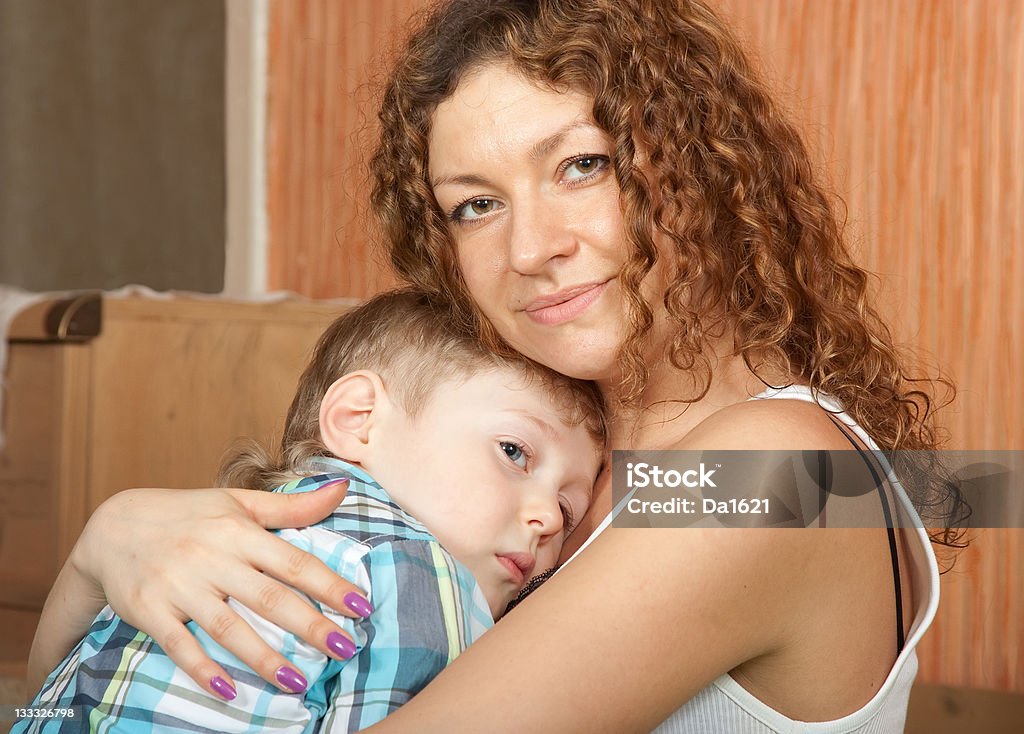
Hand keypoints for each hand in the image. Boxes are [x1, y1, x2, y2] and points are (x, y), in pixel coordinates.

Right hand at [70, 480, 368, 697]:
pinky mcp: (150, 610)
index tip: (361, 607)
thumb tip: (342, 488)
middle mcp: (213, 558)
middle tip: (346, 649)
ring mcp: (180, 586)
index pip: (294, 562)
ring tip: (298, 681)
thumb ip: (291, 506)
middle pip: (269, 597)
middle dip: (311, 626)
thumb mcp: (238, 502)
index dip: (330, 585)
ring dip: (264, 657)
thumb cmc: (189, 514)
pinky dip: (203, 670)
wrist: (113, 526)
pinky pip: (179, 645)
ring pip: (228, 626)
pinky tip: (230, 692)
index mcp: (239, 531)